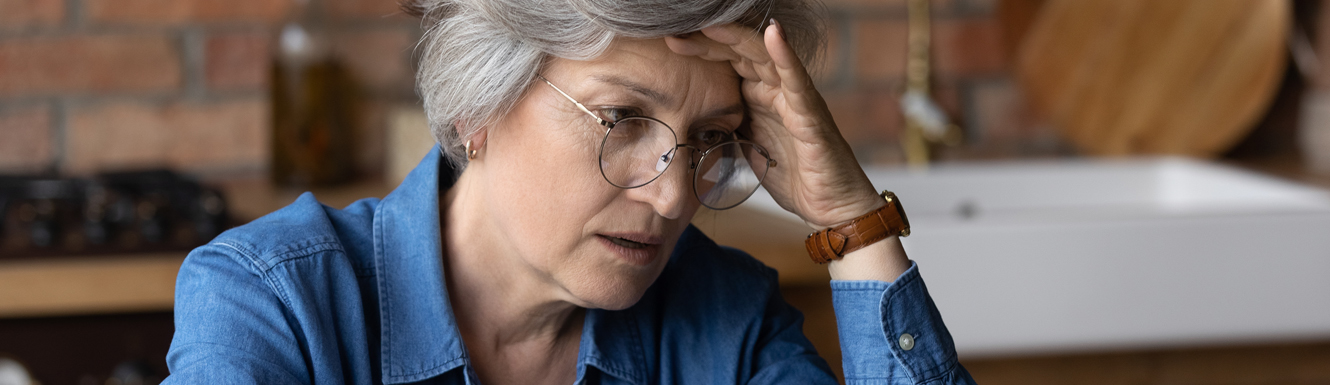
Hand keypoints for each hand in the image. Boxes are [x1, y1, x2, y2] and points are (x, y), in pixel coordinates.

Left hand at [666, 21, 880, 228]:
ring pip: (765, 57)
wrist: (831, 207)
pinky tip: (773, 33)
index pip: (727, 63)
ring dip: (737, 39)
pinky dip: (785, 55)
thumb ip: (728, 127)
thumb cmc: (794, 177)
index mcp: (759, 98)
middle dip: (708, 41)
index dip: (700, 51)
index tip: (667, 45)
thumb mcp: (746, 148)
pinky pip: (797, 80)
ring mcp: (795, 98)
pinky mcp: (811, 114)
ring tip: (711, 24)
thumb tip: (692, 119)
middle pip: (740, 54)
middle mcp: (777, 91)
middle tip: (675, 32)